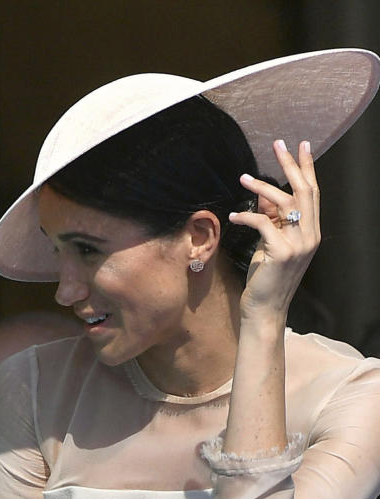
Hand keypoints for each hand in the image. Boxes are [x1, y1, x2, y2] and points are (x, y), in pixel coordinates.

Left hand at [227, 139, 320, 319]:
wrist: (264, 308)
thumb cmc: (266, 277)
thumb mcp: (269, 244)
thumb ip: (271, 220)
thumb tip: (263, 197)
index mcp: (310, 231)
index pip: (312, 193)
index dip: (307, 168)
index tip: (301, 146)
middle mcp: (310, 235)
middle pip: (303, 191)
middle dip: (291, 164)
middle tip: (278, 143)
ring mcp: (298, 244)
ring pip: (284, 204)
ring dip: (262, 188)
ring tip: (243, 178)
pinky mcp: (281, 253)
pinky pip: (264, 224)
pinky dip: (247, 217)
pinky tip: (233, 217)